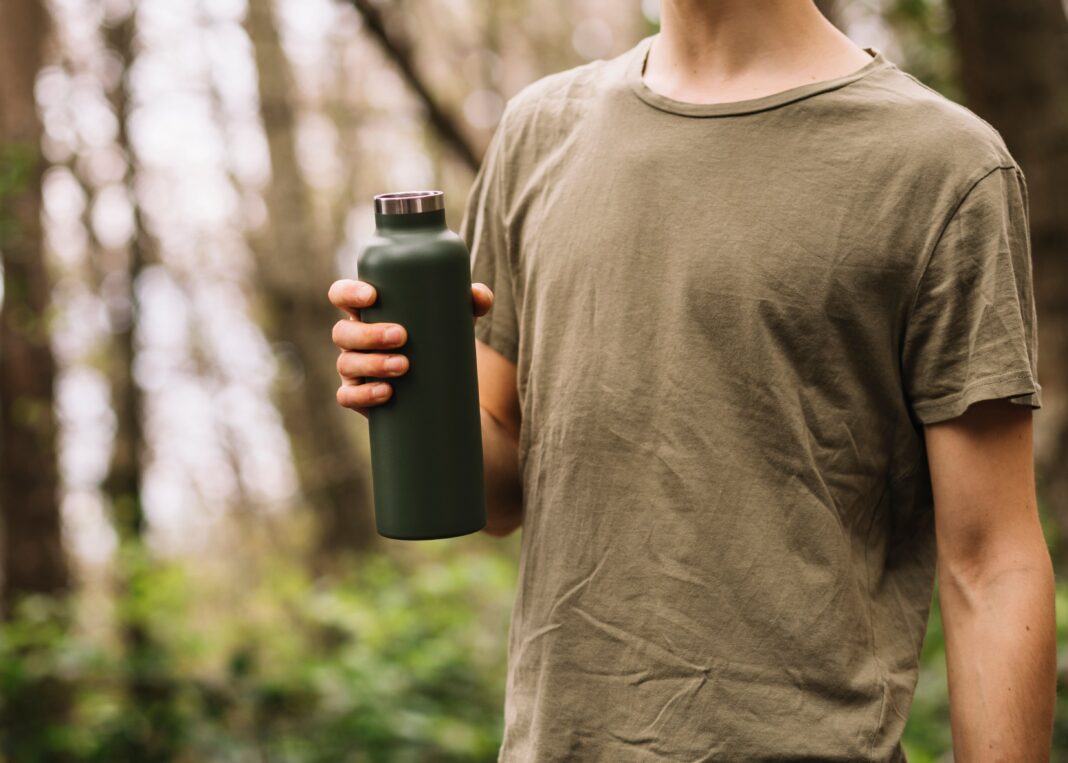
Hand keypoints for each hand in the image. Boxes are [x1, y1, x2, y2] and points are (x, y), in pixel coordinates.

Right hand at [329, 279, 494, 416]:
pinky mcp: (359, 396)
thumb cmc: (439, 341)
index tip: (372, 295)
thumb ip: (470, 302)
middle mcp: (354, 339)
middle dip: (369, 334)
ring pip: (346, 363)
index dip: (348, 293)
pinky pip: (348, 397)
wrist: (443, 390)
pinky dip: (365, 394)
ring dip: (373, 363)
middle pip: (343, 332)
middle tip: (402, 337)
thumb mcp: (455, 320)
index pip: (342, 296)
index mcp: (368, 313)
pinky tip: (386, 392)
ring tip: (404, 366)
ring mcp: (353, 369)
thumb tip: (480, 296)